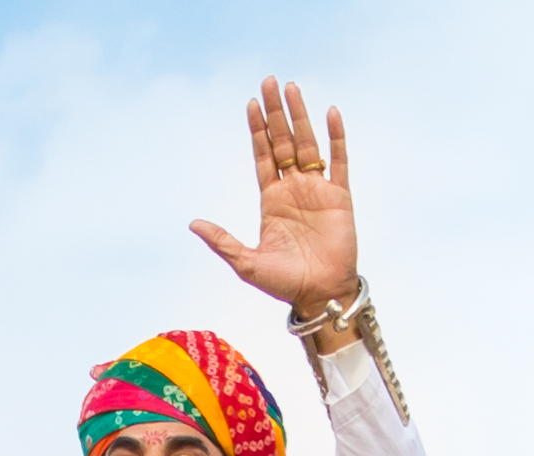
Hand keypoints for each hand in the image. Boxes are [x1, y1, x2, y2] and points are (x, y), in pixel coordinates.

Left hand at [191, 77, 358, 321]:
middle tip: (269, 81)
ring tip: (291, 88)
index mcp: (271, 200)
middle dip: (275, 113)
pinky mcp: (340, 196)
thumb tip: (192, 224)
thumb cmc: (284, 283)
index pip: (262, 156)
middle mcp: (293, 189)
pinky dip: (336, 137)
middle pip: (282, 141)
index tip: (251, 104)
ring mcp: (318, 190)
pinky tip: (330, 113)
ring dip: (300, 116)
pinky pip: (339, 160)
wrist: (321, 295)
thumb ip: (222, 241)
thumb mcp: (246, 263)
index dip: (257, 130)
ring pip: (308, 143)